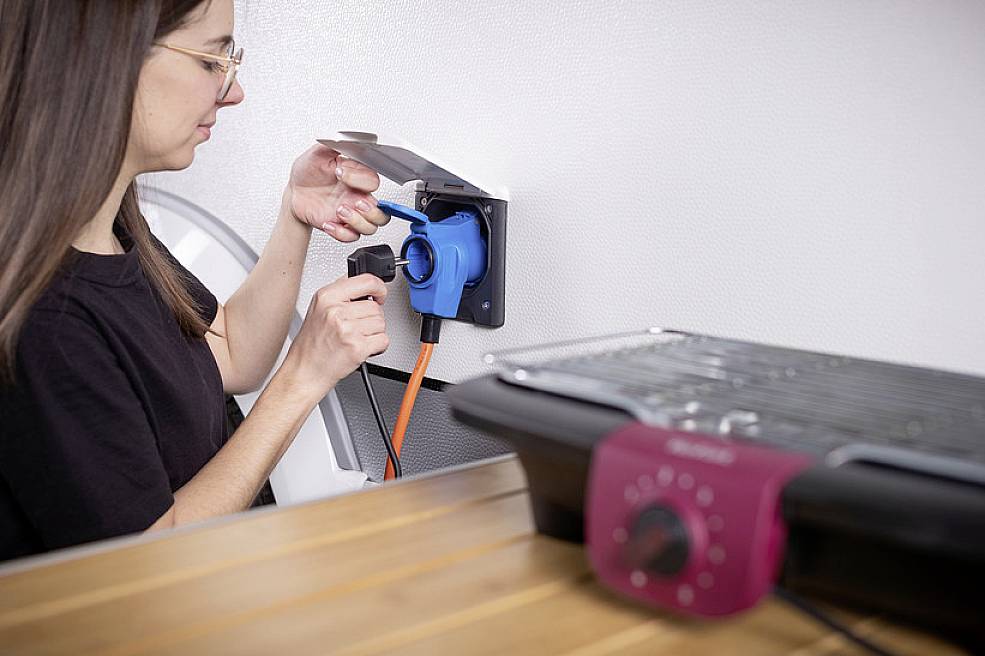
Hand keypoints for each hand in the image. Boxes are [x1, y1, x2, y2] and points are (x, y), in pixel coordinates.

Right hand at [277, 274, 388, 401]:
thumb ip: (341, 293)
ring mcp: (347, 329)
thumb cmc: (311, 344)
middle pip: (376, 306)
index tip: (380, 294)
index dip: (379, 288)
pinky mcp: (357, 347)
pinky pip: (383, 340)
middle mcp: (336, 311)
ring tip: (355, 338)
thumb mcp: (318, 308)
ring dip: (374, 332)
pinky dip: (377, 346)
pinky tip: (361, 347)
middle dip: (371, 318)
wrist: (304, 371)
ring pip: (381, 323)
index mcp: (327, 296)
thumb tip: (364, 285)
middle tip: (355, 327)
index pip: (366, 281)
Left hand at [286, 143, 390, 241]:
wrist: (295, 191)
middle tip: (353, 202)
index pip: (373, 181)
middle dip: (371, 210)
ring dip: (357, 222)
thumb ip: (332, 144)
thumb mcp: (318, 153)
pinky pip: (351, 237)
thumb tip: (341, 137)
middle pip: (382, 212)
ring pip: (371, 227)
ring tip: (339, 211)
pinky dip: (341, 233)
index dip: (359, 178)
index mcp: (357, 178)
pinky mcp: (341, 226)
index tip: (340, 172)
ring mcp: (351, 213)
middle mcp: (358, 197)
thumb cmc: (308, 172)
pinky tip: (329, 223)